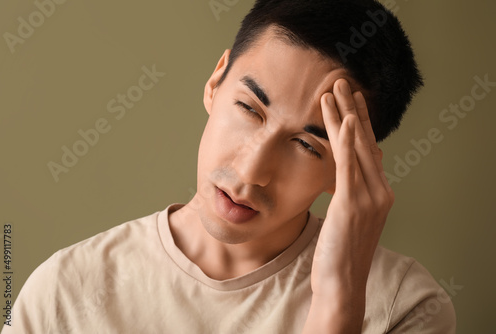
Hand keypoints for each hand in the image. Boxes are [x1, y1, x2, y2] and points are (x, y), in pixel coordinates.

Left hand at [304, 79, 394, 332]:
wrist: (341, 282)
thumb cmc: (340, 251)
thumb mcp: (351, 216)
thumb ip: (355, 191)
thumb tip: (354, 169)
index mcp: (379, 192)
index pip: (368, 148)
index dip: (359, 121)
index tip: (350, 99)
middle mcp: (380, 190)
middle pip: (364, 141)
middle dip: (352, 109)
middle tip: (341, 81)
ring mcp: (370, 197)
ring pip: (356, 147)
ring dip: (344, 115)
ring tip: (334, 89)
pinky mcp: (353, 203)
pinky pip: (349, 165)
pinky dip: (346, 140)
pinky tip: (342, 119)